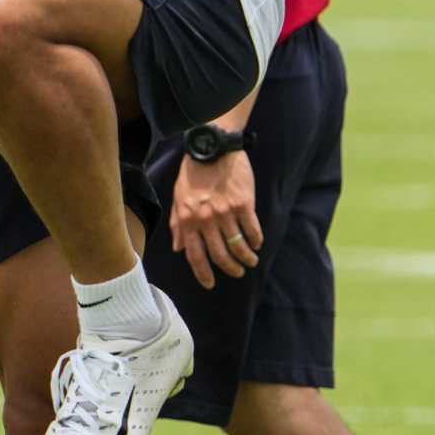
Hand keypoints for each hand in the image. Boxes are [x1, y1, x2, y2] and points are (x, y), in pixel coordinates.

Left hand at [170, 151, 260, 288]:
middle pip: (220, 255)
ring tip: (250, 261)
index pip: (195, 255)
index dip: (203, 273)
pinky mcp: (243, 204)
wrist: (212, 149)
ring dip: (246, 258)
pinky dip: (256, 241)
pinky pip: (252, 230)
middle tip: (237, 272)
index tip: (210, 284)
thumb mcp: (178, 199)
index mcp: (188, 220)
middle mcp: (206, 220)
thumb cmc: (193, 174)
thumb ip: (177, 225)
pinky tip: (257, 243)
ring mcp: (225, 213)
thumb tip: (178, 249)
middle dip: (230, 269)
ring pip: (238, 246)